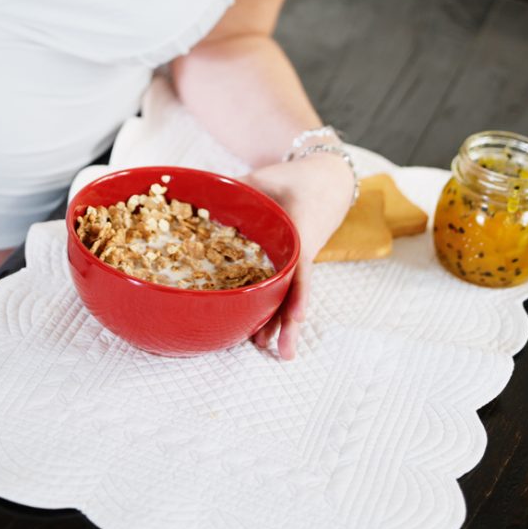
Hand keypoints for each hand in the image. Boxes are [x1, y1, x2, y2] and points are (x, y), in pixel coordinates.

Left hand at [241, 152, 354, 359]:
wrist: (325, 180)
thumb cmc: (295, 178)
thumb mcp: (267, 176)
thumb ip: (239, 186)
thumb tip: (202, 192)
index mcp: (301, 228)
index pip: (301, 263)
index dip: (298, 291)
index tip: (298, 316)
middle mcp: (301, 250)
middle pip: (295, 291)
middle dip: (287, 321)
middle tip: (280, 352)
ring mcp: (297, 259)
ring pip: (288, 294)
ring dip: (278, 321)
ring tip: (266, 348)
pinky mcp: (290, 262)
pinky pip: (282, 286)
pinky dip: (271, 306)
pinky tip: (257, 328)